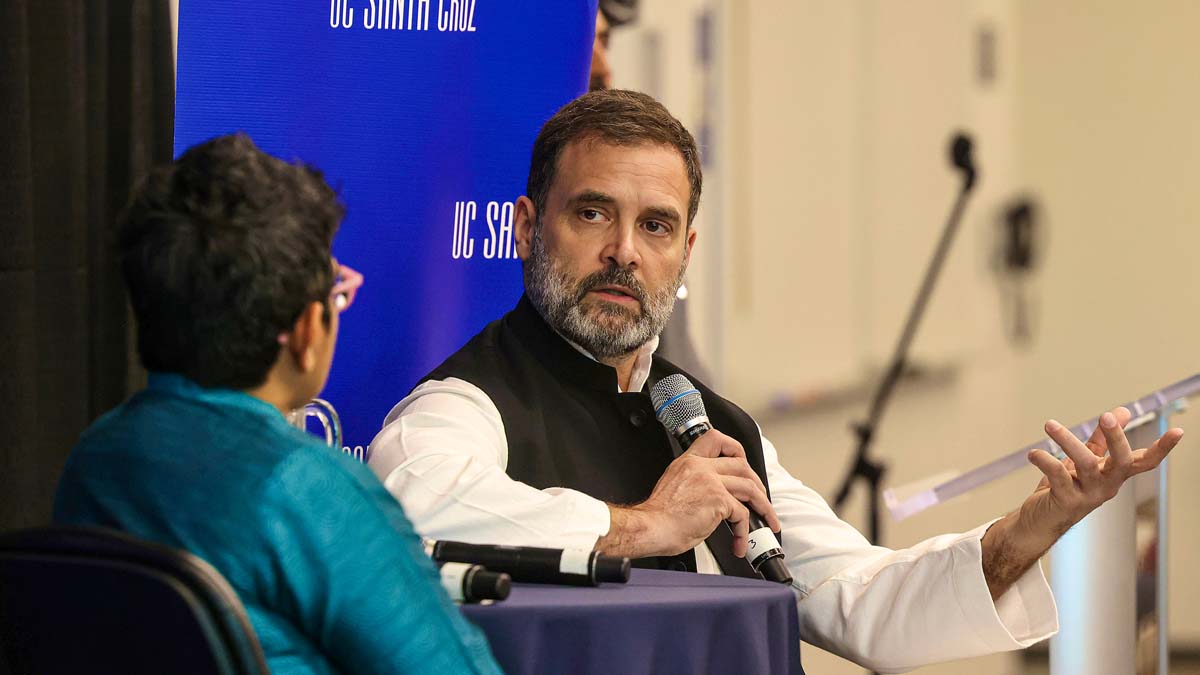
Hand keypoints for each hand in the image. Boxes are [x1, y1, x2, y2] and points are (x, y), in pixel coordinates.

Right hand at [596, 429, 781, 558]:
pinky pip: (742, 514)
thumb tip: (710, 496)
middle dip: (757, 483)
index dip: (734, 448)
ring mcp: (711, 482)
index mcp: (688, 462)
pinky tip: (739, 542)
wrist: (650, 527)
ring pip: (749, 488)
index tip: (742, 461)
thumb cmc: (657, 516)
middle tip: (760, 499)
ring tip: (766, 520)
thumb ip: (693, 482)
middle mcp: (700, 467)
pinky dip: (744, 531)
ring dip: (762, 507)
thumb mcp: (673, 486)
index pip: (715, 439)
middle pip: (742, 465)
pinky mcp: (718, 500)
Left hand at [1024, 406, 1182, 536]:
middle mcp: (1107, 486)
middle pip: (1122, 462)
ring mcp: (1089, 495)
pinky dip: (1045, 460)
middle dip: (1116, 438)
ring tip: (1050, 424)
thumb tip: (1121, 411)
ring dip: (1068, 441)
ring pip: (1086, 464)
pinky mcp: (1066, 501)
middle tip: (1105, 416)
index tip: (1179, 431)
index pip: (1146, 461)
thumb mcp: (1085, 461)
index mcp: (1115, 475)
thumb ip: (1101, 439)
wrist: (1039, 521)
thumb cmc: (1065, 488)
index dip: (1163, 448)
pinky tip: (1033, 454)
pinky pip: (1058, 475)